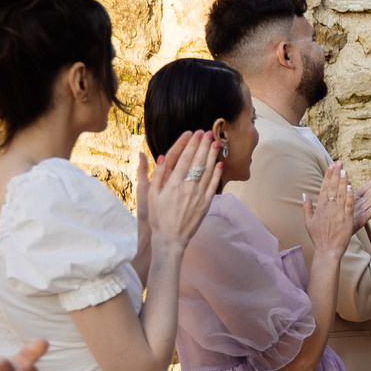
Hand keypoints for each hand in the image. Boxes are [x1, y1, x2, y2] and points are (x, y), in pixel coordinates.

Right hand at [137, 134, 222, 253]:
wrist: (171, 238)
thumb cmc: (158, 216)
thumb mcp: (151, 194)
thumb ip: (157, 175)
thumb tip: (160, 156)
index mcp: (173, 183)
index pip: (184, 158)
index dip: (191, 144)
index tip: (195, 133)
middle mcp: (188, 187)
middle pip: (198, 161)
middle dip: (203, 145)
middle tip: (208, 133)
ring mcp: (199, 195)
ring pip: (208, 170)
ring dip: (212, 155)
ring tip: (215, 143)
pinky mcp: (206, 203)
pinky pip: (213, 185)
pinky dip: (217, 173)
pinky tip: (219, 163)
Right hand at [302, 161, 356, 258]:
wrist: (327, 250)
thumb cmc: (318, 237)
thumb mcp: (308, 221)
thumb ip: (307, 207)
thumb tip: (304, 194)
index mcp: (320, 208)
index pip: (324, 188)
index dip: (328, 177)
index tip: (330, 166)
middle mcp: (328, 209)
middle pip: (333, 188)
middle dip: (336, 175)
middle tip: (339, 163)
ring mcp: (338, 213)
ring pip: (341, 194)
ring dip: (343, 182)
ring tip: (345, 170)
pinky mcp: (347, 219)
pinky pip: (349, 205)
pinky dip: (349, 196)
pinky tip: (351, 186)